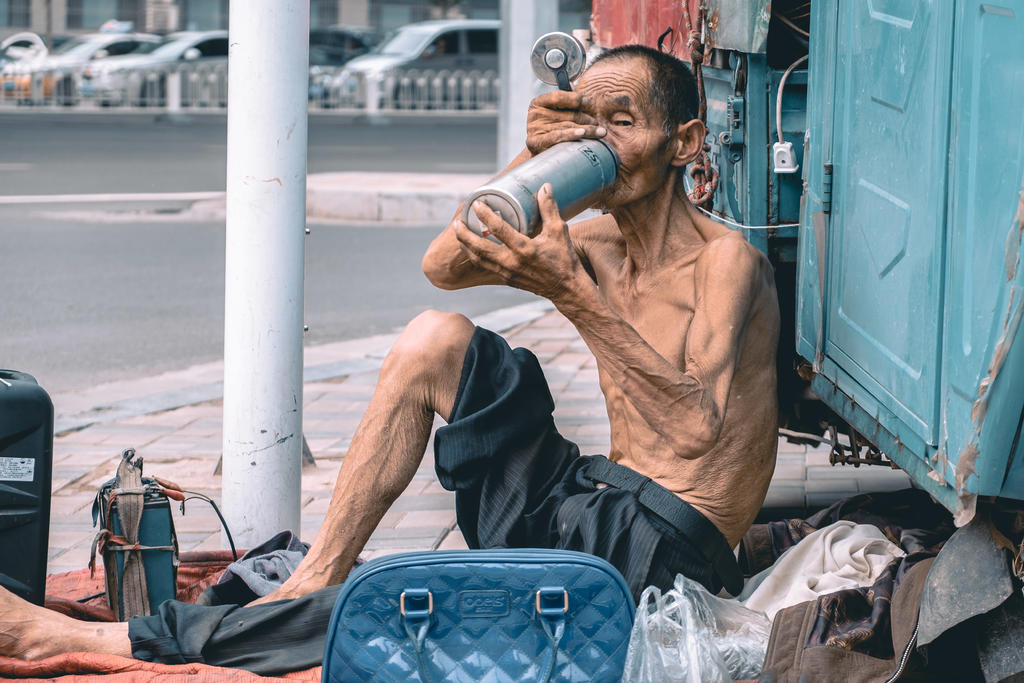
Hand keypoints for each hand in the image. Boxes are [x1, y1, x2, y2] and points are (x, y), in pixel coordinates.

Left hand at [453, 183, 586, 302]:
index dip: (485, 215)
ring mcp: (507, 272)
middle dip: (464, 235)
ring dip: (466, 246)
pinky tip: (472, 248)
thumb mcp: (559, 231)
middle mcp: (512, 262)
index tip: (476, 204)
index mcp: (524, 249)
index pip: (498, 229)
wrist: (566, 289)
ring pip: (478, 260)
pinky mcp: (507, 279)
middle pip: (479, 248)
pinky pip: (485, 267)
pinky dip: (475, 257)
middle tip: (457, 222)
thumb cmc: (564, 259)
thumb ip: (550, 208)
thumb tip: (544, 187)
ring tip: (459, 234)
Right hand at [526, 90, 605, 155]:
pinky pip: (556, 137)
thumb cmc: (550, 130)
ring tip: (600, 132)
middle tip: (598, 123)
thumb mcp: (555, 113)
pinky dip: (570, 135)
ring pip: (567, 126)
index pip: (559, 96)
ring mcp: (534, 129)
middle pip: (568, 114)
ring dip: (587, 130)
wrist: (538, 155)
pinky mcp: (535, 142)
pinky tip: (581, 134)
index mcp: (539, 102)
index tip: (589, 102)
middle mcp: (535, 115)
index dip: (576, 98)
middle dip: (586, 119)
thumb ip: (564, 100)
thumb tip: (572, 83)